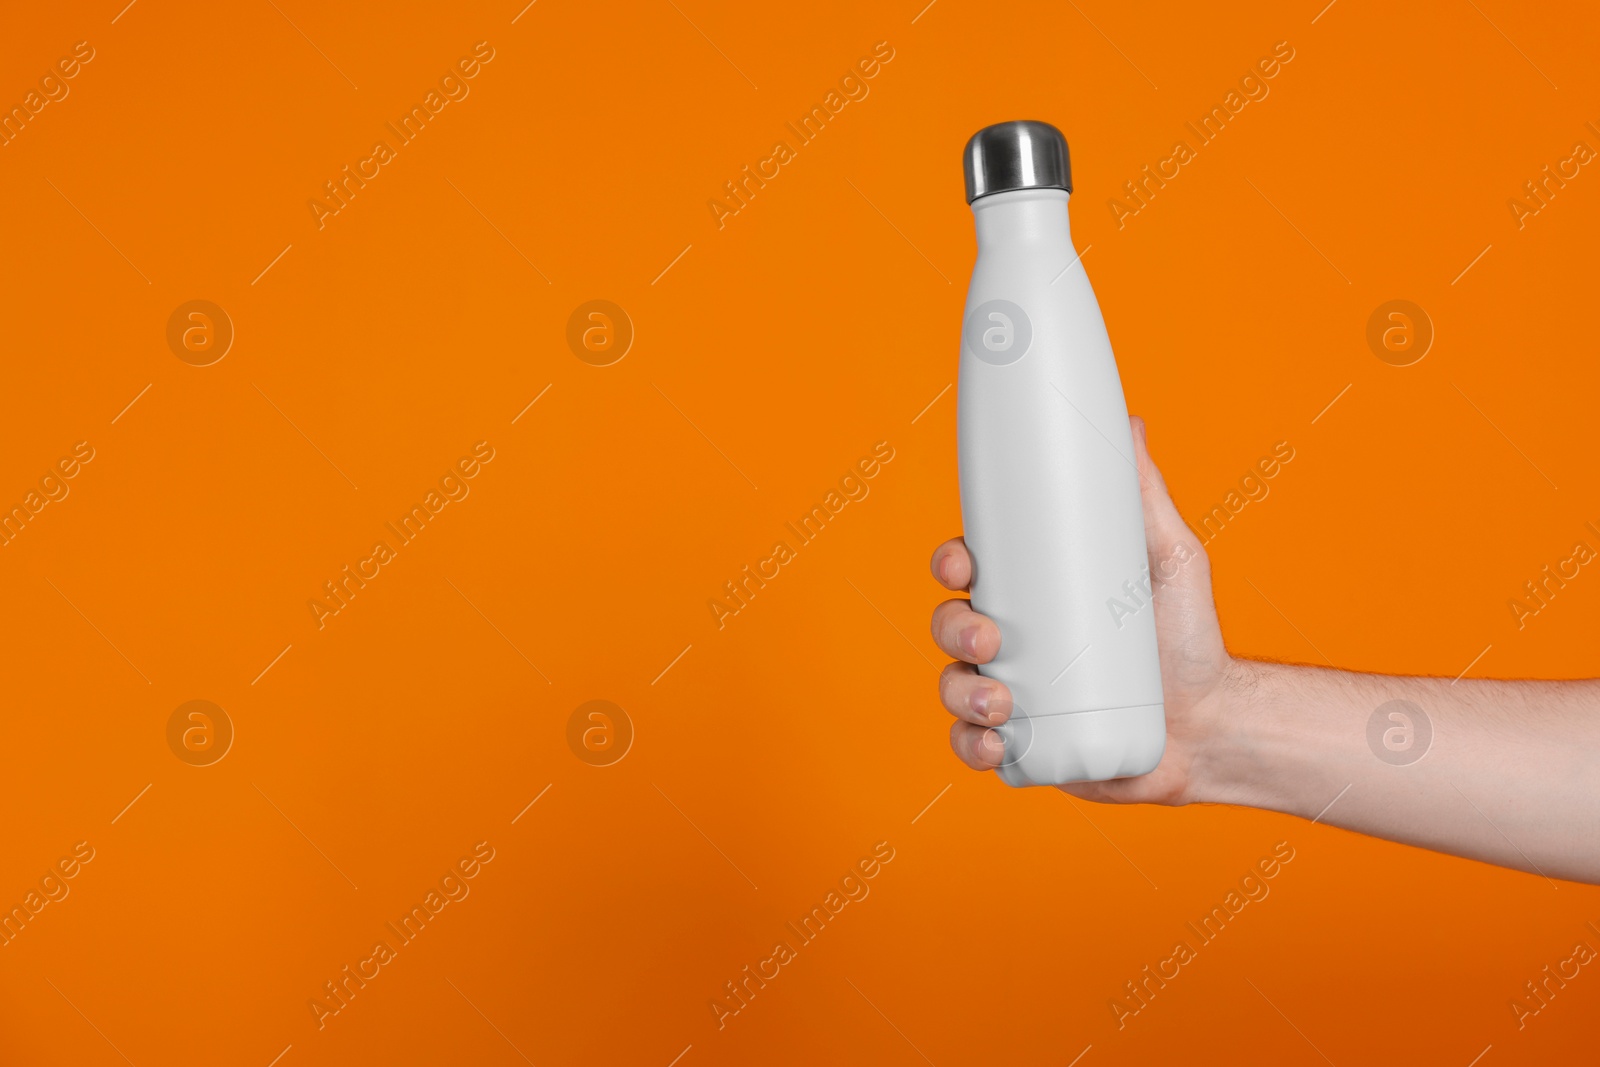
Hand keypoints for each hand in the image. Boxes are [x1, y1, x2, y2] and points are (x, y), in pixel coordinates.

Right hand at [929, 416, 1237, 803]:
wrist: (1213, 723)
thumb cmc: (1187, 637)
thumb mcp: (1167, 557)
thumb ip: (1145, 495)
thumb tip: (1132, 423)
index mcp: (1033, 594)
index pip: (971, 570)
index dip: (950, 563)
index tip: (963, 565)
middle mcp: (1012, 643)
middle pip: (949, 625)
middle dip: (952, 629)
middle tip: (991, 638)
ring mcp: (1012, 696)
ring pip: (953, 686)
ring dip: (959, 693)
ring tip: (1001, 705)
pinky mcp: (1022, 747)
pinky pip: (972, 745)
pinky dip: (971, 745)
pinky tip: (994, 743)